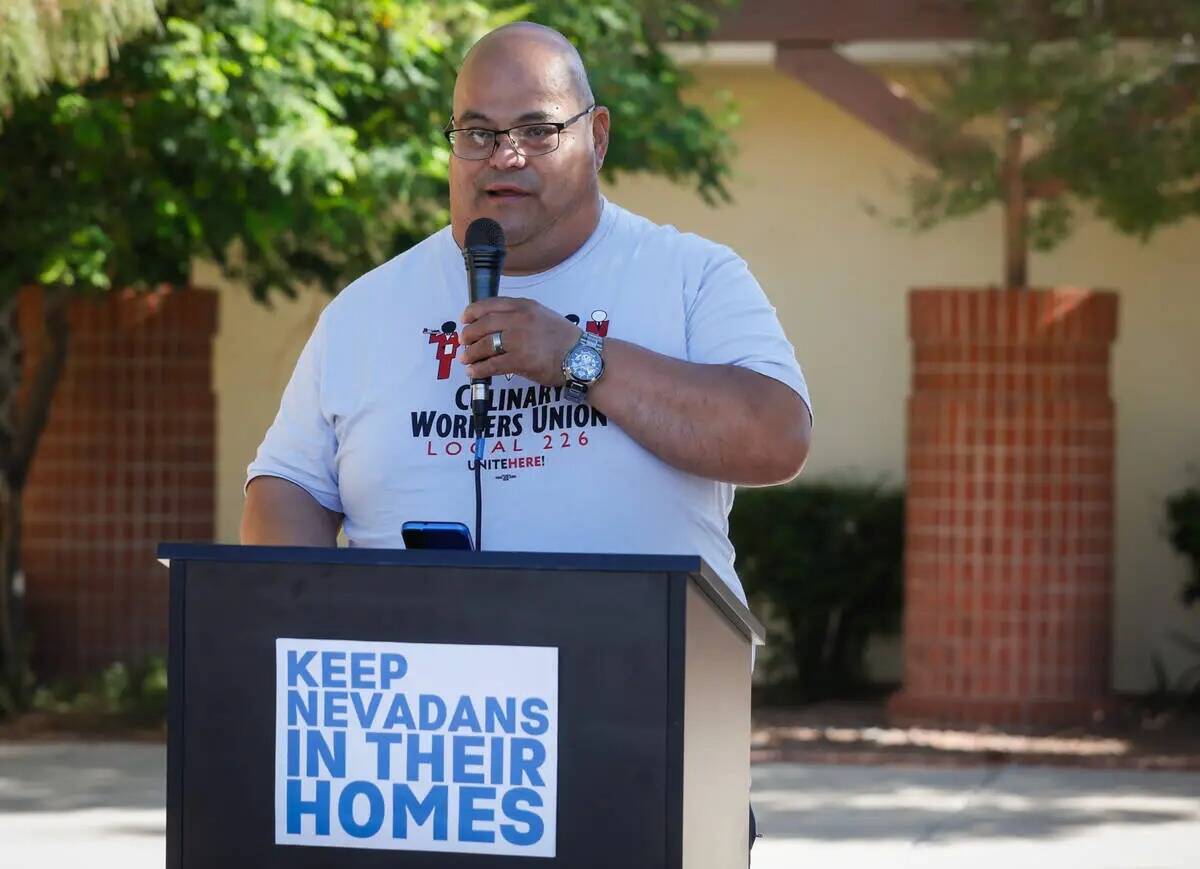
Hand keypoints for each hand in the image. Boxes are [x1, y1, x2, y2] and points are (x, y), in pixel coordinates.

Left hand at [459, 297, 581, 386]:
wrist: (583, 357)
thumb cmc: (565, 339)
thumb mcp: (542, 315)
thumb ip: (521, 316)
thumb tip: (496, 325)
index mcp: (525, 306)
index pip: (490, 304)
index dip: (472, 313)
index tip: (465, 320)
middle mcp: (520, 319)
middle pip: (483, 325)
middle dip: (468, 335)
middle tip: (464, 343)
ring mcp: (520, 339)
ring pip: (484, 345)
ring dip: (471, 353)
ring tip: (466, 359)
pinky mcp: (521, 360)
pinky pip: (492, 365)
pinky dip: (479, 369)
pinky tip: (473, 372)